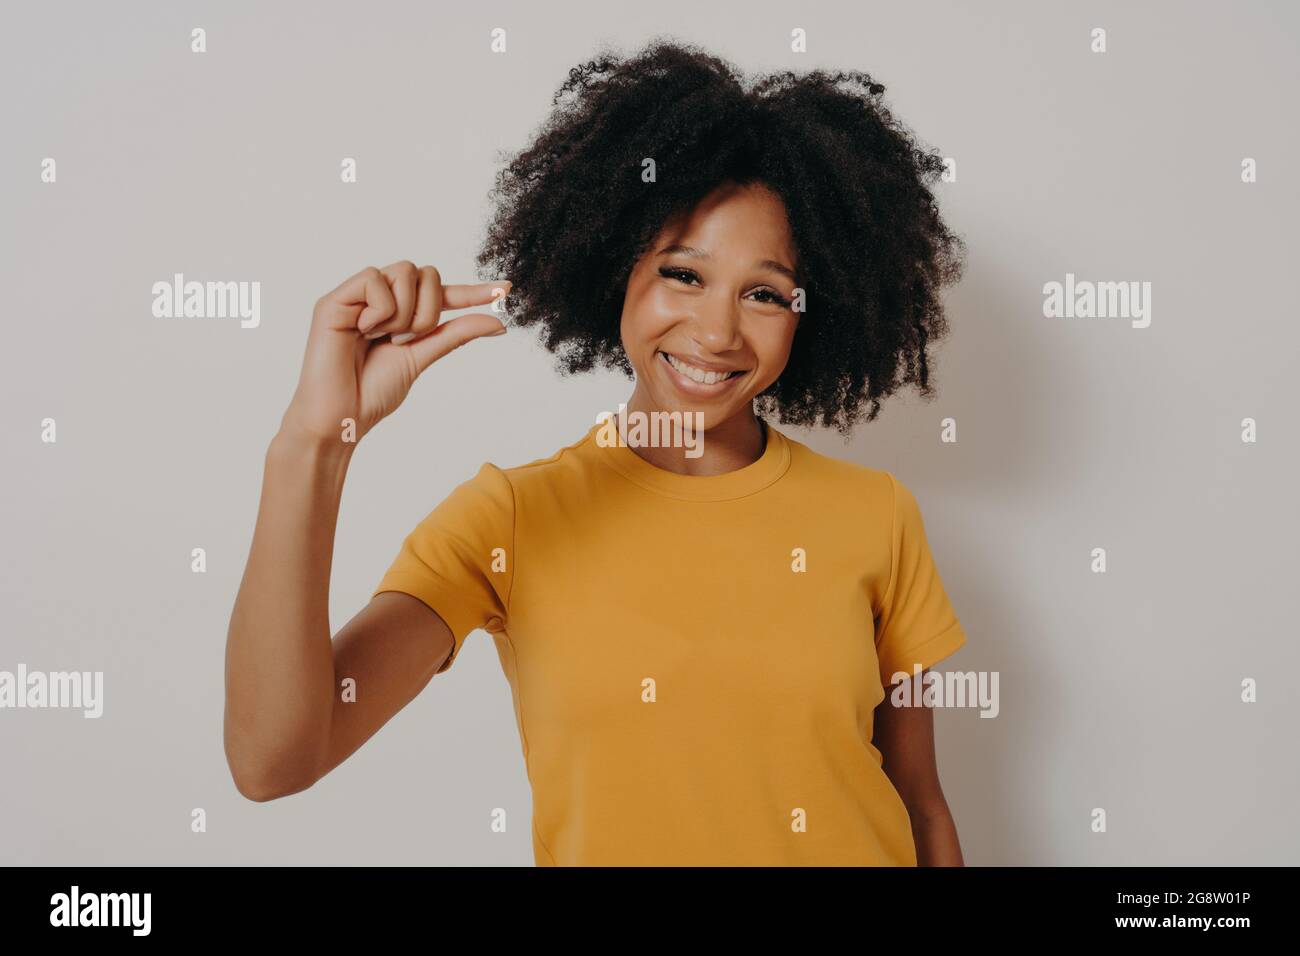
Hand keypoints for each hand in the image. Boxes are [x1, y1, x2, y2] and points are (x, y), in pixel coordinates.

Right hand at [281, 262, 508, 444]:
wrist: (341, 419)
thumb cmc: (373, 391)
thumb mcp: (423, 357)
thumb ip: (455, 334)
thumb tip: (497, 321)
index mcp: (401, 315)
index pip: (442, 294)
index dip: (473, 291)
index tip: (506, 290)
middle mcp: (380, 300)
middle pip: (425, 273)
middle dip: (427, 309)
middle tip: (406, 340)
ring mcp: (357, 297)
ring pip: (403, 270)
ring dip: (405, 311)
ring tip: (384, 338)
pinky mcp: (335, 300)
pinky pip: (373, 279)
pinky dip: (379, 308)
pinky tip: (362, 330)